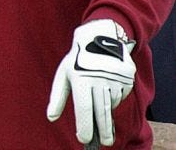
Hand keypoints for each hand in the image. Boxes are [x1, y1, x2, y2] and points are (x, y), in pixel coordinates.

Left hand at [46, 19, 135, 146]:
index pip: (83, 109)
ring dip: (107, 113)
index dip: (84, 126)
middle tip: (105, 143)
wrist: (98, 37)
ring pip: (111, 105)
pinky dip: (114, 98)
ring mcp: (114, 79)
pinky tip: (107, 91)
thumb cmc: (77, 59)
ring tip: (103, 115)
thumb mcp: (64, 74)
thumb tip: (51, 117)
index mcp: (80, 79)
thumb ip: (58, 97)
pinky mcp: (126, 78)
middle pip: (101, 113)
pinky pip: (120, 96)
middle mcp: (98, 80)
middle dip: (102, 131)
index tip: (85, 139)